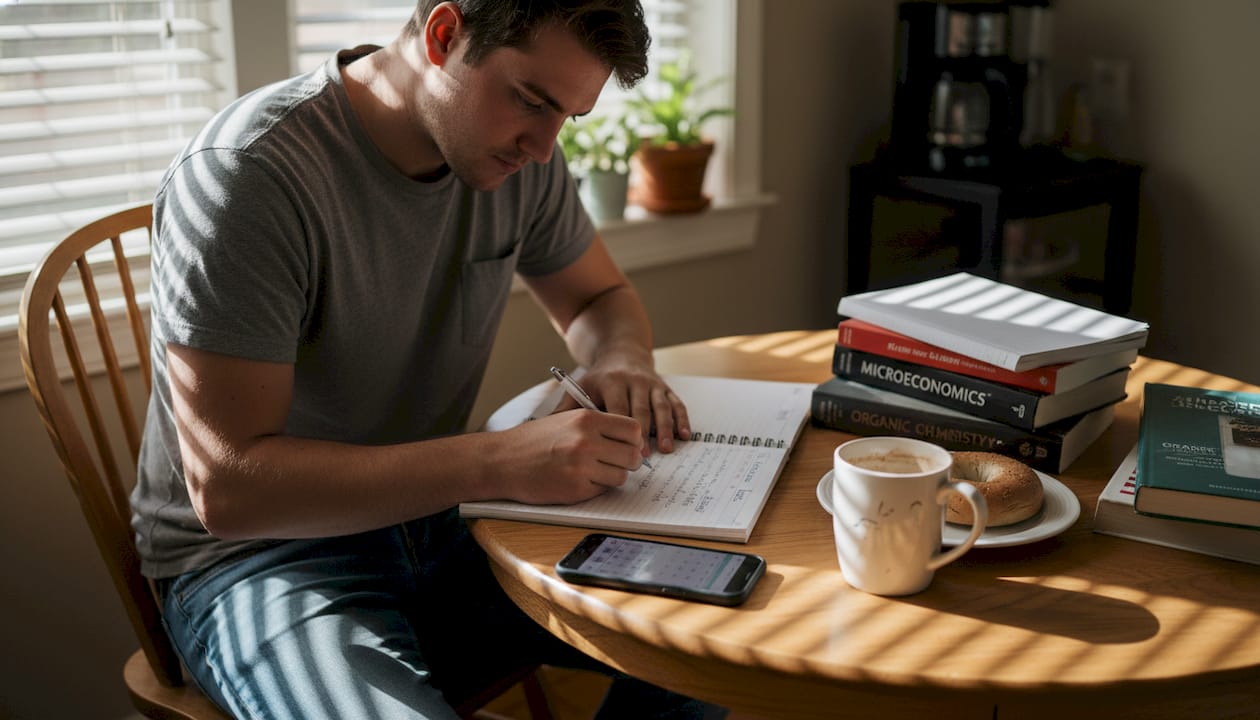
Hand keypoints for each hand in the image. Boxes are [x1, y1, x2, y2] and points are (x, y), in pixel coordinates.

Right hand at [496, 409, 644, 504]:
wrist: (502, 461)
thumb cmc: (534, 440)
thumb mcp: (566, 418)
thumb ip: (598, 425)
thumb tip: (633, 439)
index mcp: (586, 419)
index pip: (633, 429)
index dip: (634, 440)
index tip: (626, 445)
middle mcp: (586, 441)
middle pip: (632, 456)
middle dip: (627, 462)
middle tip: (614, 462)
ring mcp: (581, 467)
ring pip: (621, 476)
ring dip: (612, 476)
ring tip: (593, 471)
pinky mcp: (575, 490)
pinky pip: (602, 491)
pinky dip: (594, 488)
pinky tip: (577, 480)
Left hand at [556, 360, 690, 455]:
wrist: (620, 352)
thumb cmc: (597, 379)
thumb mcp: (580, 387)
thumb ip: (566, 409)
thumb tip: (545, 433)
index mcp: (611, 382)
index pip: (618, 408)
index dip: (622, 430)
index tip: (623, 450)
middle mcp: (633, 380)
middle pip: (641, 409)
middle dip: (643, 433)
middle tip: (644, 456)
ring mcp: (651, 383)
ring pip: (661, 407)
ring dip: (665, 428)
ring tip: (667, 449)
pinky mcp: (665, 386)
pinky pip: (676, 403)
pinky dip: (682, 419)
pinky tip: (685, 435)